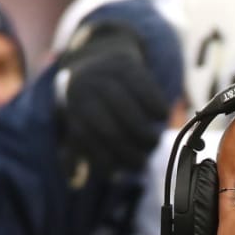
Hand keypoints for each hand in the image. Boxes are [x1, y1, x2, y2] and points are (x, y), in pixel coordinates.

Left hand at [57, 21, 168, 176]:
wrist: (98, 53)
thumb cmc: (89, 99)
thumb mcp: (76, 119)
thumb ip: (75, 150)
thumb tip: (73, 180)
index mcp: (73, 105)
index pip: (90, 140)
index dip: (107, 160)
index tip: (120, 172)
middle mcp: (86, 88)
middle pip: (111, 130)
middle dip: (130, 151)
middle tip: (142, 161)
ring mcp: (106, 75)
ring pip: (129, 113)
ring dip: (145, 134)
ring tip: (152, 143)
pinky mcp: (129, 65)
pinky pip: (147, 91)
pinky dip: (157, 108)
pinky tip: (161, 116)